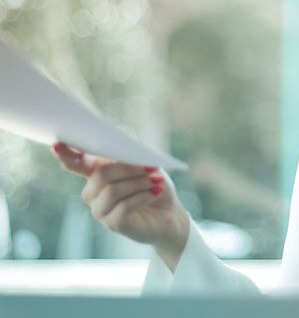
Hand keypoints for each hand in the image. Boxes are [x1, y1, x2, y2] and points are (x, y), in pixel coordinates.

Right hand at [52, 142, 188, 270]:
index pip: (76, 163)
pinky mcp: (113, 224)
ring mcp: (101, 210)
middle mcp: (94, 192)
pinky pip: (123, 207)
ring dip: (139, 183)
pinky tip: (156, 192)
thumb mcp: (147, 165)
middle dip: (128, 169)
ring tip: (157, 181)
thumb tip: (124, 149)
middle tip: (152, 168)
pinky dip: (143, 196)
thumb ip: (132, 157)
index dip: (66, 155)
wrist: (170, 214)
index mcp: (98, 173)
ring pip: (112, 191)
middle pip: (100, 175)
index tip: (57, 144)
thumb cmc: (154, 185)